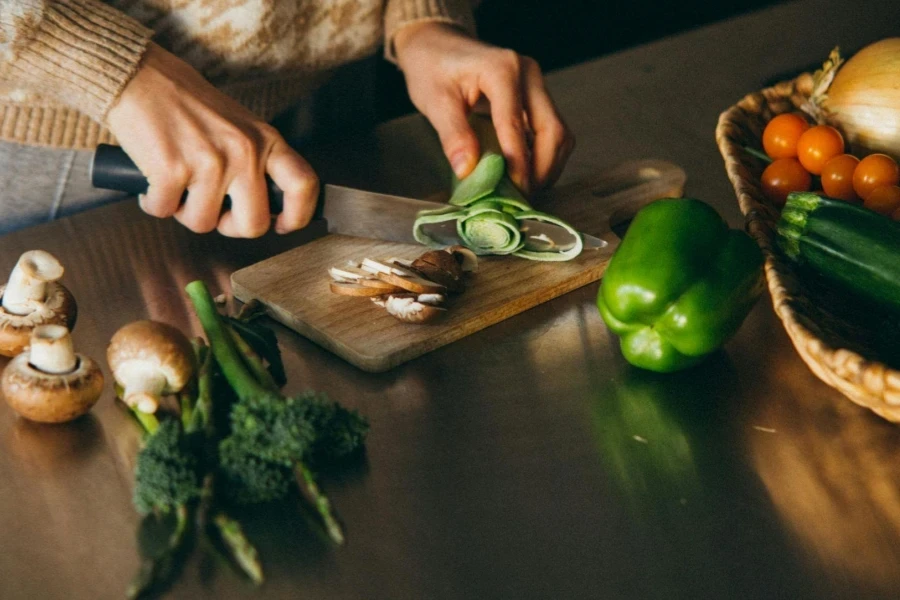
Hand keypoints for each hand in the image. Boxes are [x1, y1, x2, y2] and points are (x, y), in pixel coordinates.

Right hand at [106, 43, 318, 236]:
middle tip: (214, 211)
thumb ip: (256, 161)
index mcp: (264, 140)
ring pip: (204, 223)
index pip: (302, 185)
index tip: (283, 226)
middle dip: (230, 227)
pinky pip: (165, 211)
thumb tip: (265, 209)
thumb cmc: (186, 104)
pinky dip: (154, 203)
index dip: (297, 216)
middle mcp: (244, 152)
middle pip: (254, 224)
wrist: (140, 77)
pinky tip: (153, 180)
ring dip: (185, 212)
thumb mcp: (239, 126)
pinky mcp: (173, 170)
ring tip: (178, 184)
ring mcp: (210, 162)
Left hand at [394, 23, 573, 194]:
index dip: (517, 165)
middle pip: (553, 130)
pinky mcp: (536, 97)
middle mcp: (528, 74)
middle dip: (541, 170)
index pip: (516, 126)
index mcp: (502, 70)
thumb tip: (468, 171)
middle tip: (522, 198)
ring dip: (547, 166)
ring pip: (559, 133)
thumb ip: (453, 135)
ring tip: (525, 190)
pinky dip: (543, 156)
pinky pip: (550, 131)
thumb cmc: (432, 68)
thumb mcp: (434, 101)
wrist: (436, 45)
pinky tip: (526, 174)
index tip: (513, 193)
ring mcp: (536, 84)